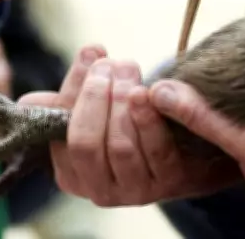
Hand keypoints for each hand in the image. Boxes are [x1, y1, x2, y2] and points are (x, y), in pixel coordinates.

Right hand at [18, 46, 240, 206]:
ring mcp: (134, 191)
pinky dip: (149, 120)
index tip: (91, 55)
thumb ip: (83, 86)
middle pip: (85, 143)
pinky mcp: (168, 184)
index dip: (74, 90)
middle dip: (95, 97)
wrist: (184, 149)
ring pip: (119, 147)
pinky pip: (155, 151)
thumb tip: (88, 53)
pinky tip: (147, 94)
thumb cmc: (129, 124)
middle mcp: (98, 190)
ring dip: (122, 102)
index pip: (60, 132)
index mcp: (71, 173)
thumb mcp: (99, 109)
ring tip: (128, 69)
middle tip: (109, 64)